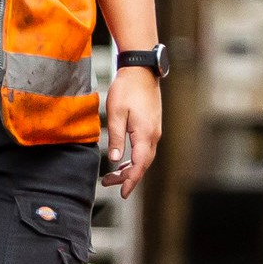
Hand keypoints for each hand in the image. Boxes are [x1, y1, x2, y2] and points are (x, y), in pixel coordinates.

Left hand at [100, 66, 160, 196]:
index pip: (139, 165)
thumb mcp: (116, 113)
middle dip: (126, 177)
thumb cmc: (127, 89)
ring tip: (111, 176)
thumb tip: (114, 160)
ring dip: (129, 168)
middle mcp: (153, 135)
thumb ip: (115, 138)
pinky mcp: (151, 126)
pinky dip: (133, 159)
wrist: (141, 70)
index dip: (131, 181)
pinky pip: (144, 149)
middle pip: (142, 164)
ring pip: (143, 158)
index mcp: (145, 134)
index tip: (122, 194)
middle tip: (107, 183)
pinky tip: (122, 161)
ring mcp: (154, 131)